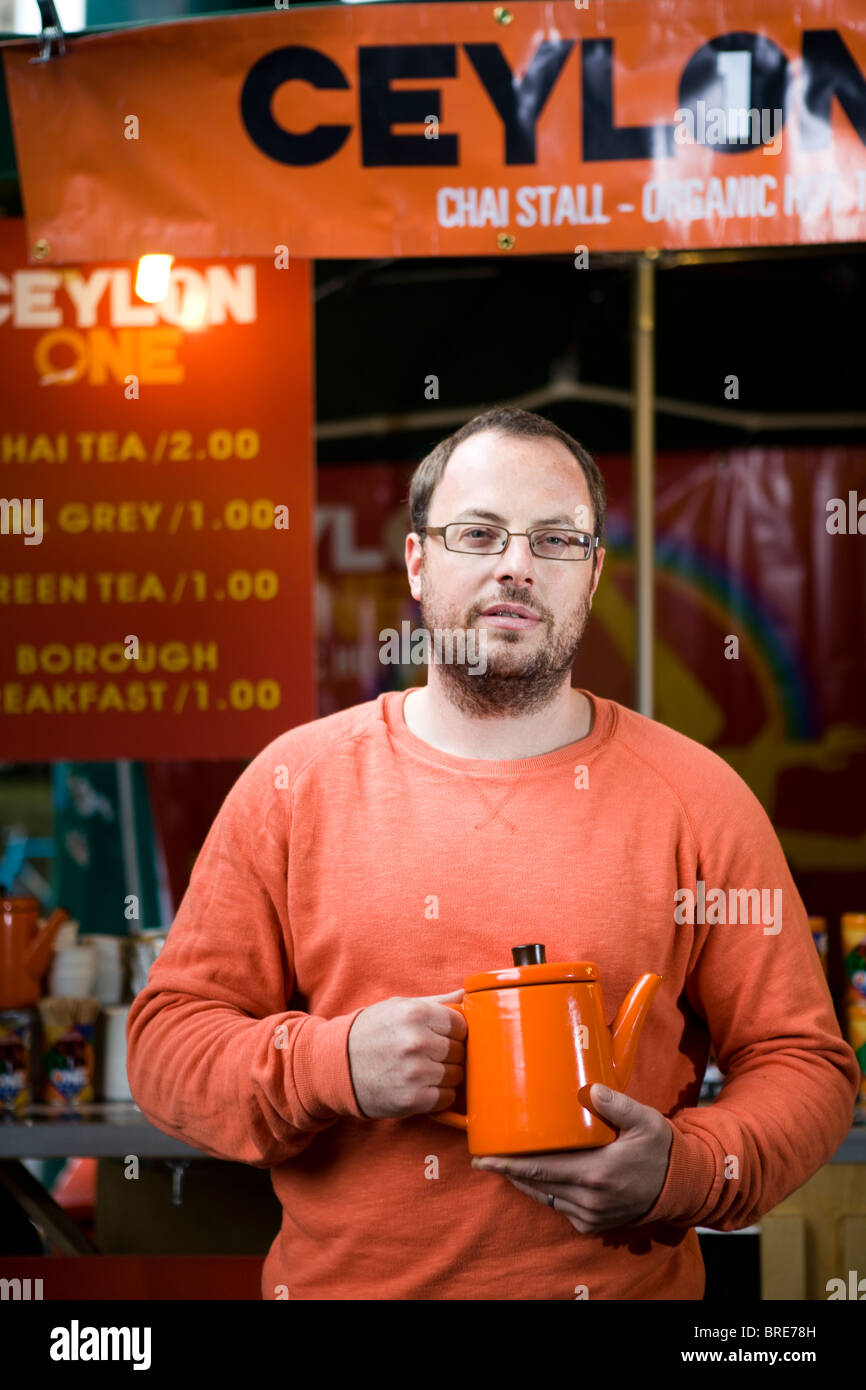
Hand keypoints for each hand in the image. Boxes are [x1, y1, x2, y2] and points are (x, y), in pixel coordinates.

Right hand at [347, 989, 466, 1118]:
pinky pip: (446, 1097)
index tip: (440, 1037)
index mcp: (416, 1013)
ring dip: (445, 1075)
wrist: (335, 1065)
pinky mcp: (412, 1099)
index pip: (461, 1025)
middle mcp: (417, 1041)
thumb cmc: (370, 1032)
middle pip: (460, 1051)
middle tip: (428, 1055)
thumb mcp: (398, 1007)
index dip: (453, 1033)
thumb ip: (437, 1001)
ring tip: (423, 1070)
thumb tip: (467, 994)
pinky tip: (421, 1086)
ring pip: (456, 1075)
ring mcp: (415, 1072)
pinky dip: (438, 1095)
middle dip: (449, 1054)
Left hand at [470, 1085, 672, 1232]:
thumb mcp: (644, 1120)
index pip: (540, 1169)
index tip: (483, 1158)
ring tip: (504, 1163)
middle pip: (536, 1184)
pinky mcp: (592, 1223)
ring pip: (544, 1197)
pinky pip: (559, 1206)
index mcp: (596, 1173)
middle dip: (507, 1171)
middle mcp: (589, 1198)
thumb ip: (616, 1104)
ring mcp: (590, 1214)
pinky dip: (545, 1191)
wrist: (680, 1186)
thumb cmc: (659, 1149)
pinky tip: (536, 1176)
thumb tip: (590, 1089)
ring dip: (523, 1181)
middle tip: (483, 1157)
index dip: (508, 1164)